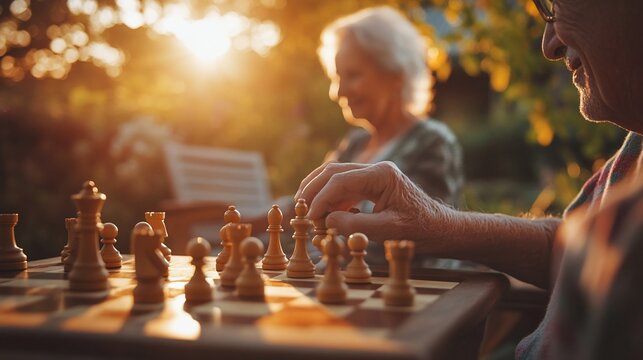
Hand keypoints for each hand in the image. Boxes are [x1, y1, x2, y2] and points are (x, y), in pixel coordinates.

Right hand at [295, 161, 451, 241]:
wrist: (440, 229)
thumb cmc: (419, 229)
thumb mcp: (388, 231)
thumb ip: (356, 225)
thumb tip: (326, 221)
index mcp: (382, 174)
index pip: (340, 180)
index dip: (320, 198)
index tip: (309, 217)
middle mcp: (376, 170)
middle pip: (334, 171)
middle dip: (312, 188)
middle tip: (298, 208)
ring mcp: (373, 176)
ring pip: (336, 176)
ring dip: (318, 191)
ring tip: (304, 208)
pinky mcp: (372, 185)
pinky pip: (344, 187)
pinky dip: (330, 199)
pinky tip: (323, 214)